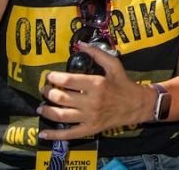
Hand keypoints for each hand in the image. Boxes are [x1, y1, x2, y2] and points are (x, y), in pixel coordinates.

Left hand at [37, 46, 154, 138]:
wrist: (137, 105)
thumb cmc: (124, 83)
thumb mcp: (114, 65)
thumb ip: (97, 53)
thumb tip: (80, 44)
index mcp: (97, 84)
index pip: (68, 80)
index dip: (54, 77)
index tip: (49, 76)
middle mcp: (91, 101)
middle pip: (61, 98)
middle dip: (48, 93)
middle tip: (45, 90)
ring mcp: (90, 117)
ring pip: (61, 115)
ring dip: (47, 111)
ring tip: (41, 107)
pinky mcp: (90, 129)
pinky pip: (69, 134)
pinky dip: (54, 135)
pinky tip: (43, 133)